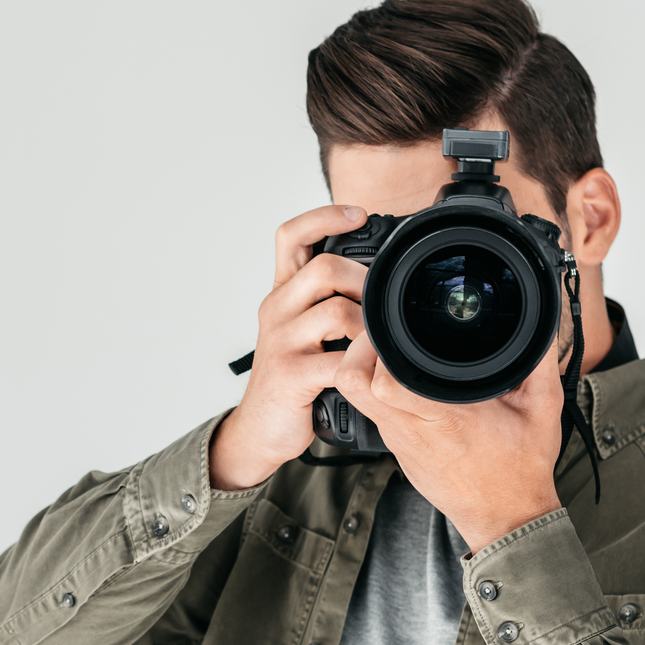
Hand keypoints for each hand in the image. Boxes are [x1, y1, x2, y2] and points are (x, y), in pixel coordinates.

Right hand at [208, 205, 369, 490]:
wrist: (260, 430)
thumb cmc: (291, 379)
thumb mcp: (302, 331)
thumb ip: (328, 302)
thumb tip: (376, 277)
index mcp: (281, 294)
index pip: (291, 236)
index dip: (325, 216)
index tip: (360, 214)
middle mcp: (276, 310)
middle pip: (324, 268)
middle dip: (366, 280)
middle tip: (384, 301)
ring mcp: (281, 342)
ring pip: (337, 311)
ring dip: (370, 326)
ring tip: (379, 342)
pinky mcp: (291, 374)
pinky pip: (339, 359)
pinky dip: (364, 364)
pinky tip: (371, 371)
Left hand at [332, 333, 564, 553]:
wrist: (507, 517)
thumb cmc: (522, 469)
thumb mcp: (543, 406)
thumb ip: (542, 358)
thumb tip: (543, 320)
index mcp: (445, 417)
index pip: (384, 383)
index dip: (379, 350)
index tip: (396, 328)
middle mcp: (412, 430)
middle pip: (352, 384)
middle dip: (358, 350)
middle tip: (383, 335)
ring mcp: (400, 441)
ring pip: (356, 398)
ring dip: (364, 370)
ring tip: (393, 353)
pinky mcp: (397, 450)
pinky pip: (373, 412)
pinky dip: (377, 391)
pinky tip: (404, 380)